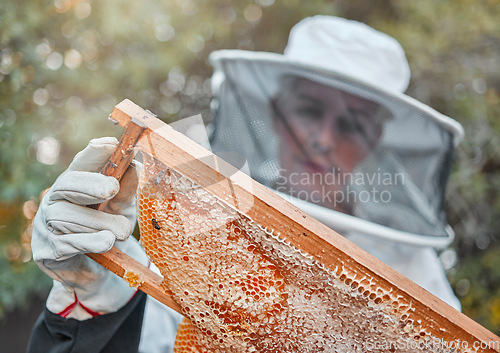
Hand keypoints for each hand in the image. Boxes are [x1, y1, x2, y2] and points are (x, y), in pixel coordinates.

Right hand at [32, 137, 147, 318]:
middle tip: (111, 189)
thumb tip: (135, 165)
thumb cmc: (109, 231)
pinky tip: (106, 242)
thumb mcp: (123, 209)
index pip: (81, 163)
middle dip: (90, 185)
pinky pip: (66, 243)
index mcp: (75, 184)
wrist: (99, 272)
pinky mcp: (46, 250)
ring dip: (99, 223)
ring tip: (122, 232)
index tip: (112, 145)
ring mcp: (46, 224)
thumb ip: (127, 190)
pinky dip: (89, 242)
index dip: (94, 154)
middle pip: (67, 184)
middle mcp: (56, 199)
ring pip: (68, 216)